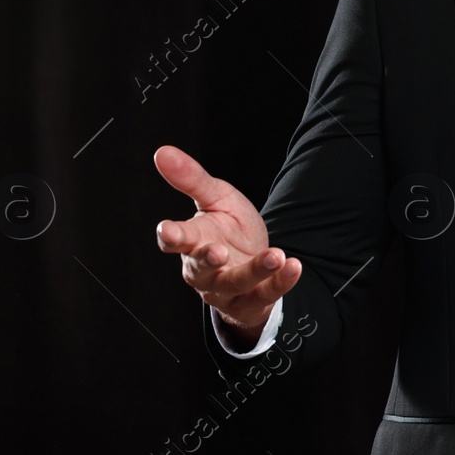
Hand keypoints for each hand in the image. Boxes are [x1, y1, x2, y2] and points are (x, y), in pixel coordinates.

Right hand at [152, 145, 300, 338]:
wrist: (256, 258)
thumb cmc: (228, 228)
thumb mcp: (215, 197)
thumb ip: (192, 179)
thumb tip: (162, 152)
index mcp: (192, 241)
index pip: (175, 240)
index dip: (170, 236)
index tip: (167, 230)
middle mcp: (203, 270)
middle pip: (199, 269)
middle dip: (207, 261)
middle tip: (218, 252)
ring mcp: (226, 289)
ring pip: (235, 283)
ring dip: (254, 270)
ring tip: (275, 256)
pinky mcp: (250, 302)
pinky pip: (265, 295)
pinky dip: (280, 282)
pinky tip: (292, 266)